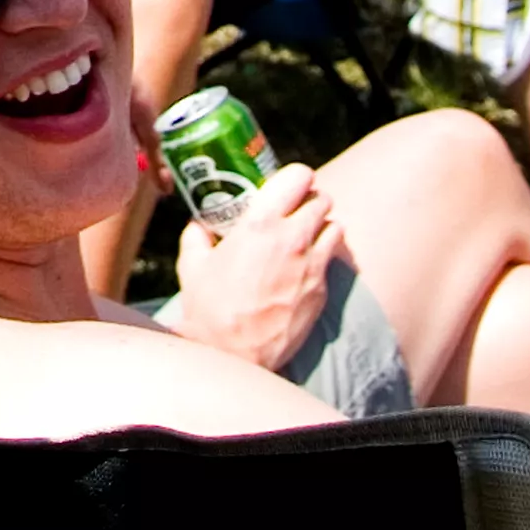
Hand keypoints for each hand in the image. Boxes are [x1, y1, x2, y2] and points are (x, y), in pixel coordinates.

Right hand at [169, 165, 343, 372]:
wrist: (235, 354)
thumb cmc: (211, 309)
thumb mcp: (193, 265)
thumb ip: (196, 237)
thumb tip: (199, 226)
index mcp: (260, 223)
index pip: (298, 177)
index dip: (297, 176)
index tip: (289, 182)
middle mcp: (292, 239)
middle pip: (322, 200)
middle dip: (311, 199)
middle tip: (296, 207)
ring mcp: (312, 266)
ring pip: (335, 228)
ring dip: (323, 226)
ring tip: (306, 235)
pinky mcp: (321, 291)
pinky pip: (331, 262)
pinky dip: (322, 257)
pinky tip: (303, 267)